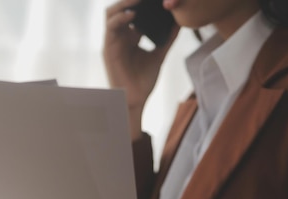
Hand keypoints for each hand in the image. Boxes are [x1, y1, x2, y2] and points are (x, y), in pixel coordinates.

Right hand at [103, 0, 178, 138]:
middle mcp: (120, 36)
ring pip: (112, 13)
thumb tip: (179, 22)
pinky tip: (133, 14)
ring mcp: (113, 41)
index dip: (142, 3)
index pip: (133, 11)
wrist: (135, 99)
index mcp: (131, 36)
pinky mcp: (108, 48)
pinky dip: (120, 18)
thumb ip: (167, 38)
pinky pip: (111, 27)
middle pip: (121, 8)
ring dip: (124, 3)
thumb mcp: (159, 55)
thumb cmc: (144, 81)